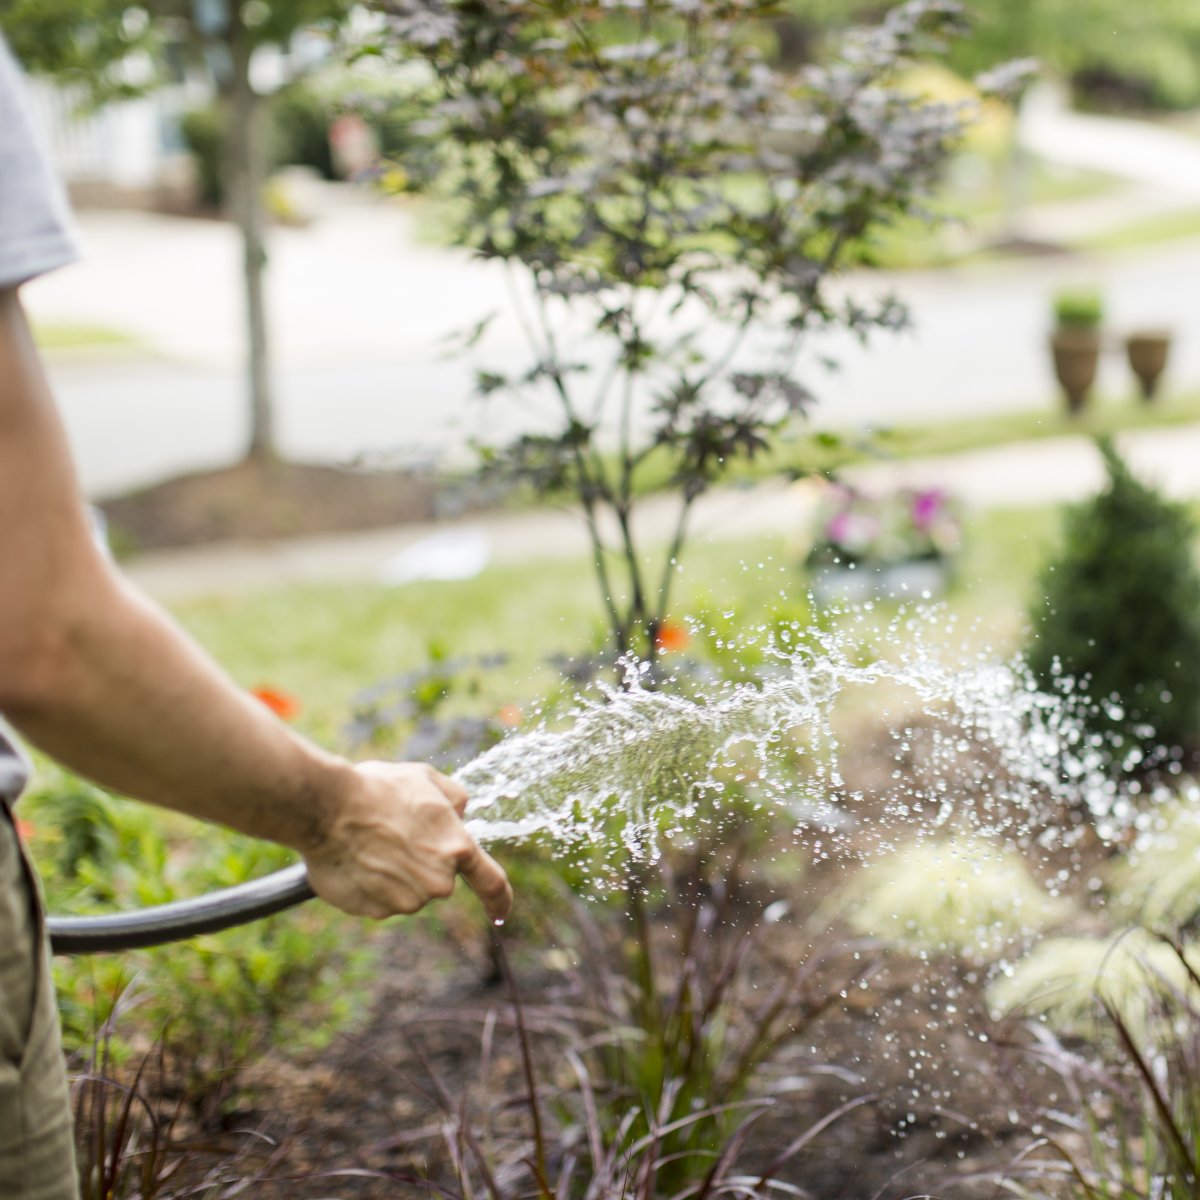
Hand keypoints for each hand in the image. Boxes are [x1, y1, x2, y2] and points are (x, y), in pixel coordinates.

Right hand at [303, 761, 511, 922]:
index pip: (491, 882)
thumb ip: (454, 798)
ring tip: (370, 843)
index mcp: (456, 848)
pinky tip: (356, 858)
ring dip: (394, 872)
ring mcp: (406, 900)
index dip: (498, 900)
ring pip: (407, 890)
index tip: (500, 912)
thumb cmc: (377, 789)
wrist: (326, 808)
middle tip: (395, 833)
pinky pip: (379, 900)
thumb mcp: (426, 779)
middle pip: (437, 878)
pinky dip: (371, 884)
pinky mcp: (375, 911)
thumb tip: (459, 813)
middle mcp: (438, 881)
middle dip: (422, 860)